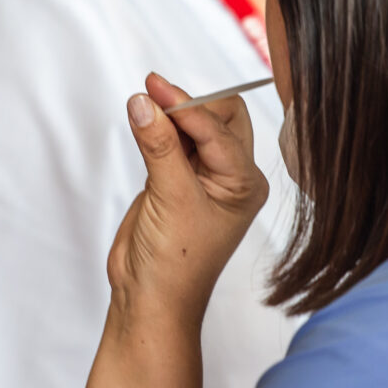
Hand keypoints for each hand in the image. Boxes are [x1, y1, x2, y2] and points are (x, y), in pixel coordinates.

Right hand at [107, 73, 269, 332]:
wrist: (151, 299)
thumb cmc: (175, 264)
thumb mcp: (170, 198)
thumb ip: (158, 147)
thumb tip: (144, 103)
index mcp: (245, 183)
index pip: (219, 129)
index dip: (187, 106)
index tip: (155, 87)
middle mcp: (231, 178)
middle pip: (218, 118)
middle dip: (187, 104)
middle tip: (152, 93)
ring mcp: (203, 179)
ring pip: (193, 129)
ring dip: (170, 114)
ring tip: (143, 102)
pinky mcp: (175, 182)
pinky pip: (170, 143)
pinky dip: (157, 129)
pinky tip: (142, 120)